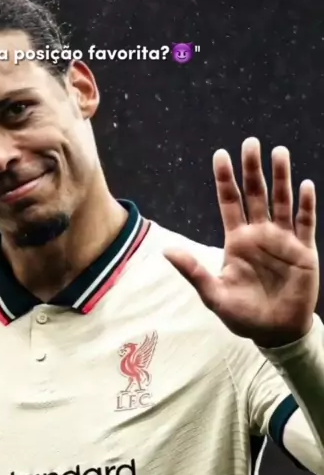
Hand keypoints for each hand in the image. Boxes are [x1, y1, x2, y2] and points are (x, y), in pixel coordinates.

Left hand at [164, 138, 318, 347]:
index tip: (220, 154)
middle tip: (250, 142)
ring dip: (281, 177)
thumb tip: (166, 251)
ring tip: (279, 152)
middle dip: (252, 169)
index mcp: (237, 240)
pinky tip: (306, 186)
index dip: (225, 178)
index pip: (229, 201)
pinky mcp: (304, 251)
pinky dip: (306, 205)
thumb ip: (194, 272)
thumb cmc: (243, 315)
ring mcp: (282, 240)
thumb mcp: (214, 295)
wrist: (275, 332)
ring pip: (282, 201)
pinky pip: (305, 223)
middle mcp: (259, 234)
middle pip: (256, 194)